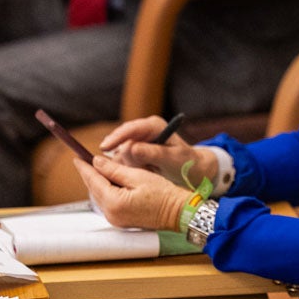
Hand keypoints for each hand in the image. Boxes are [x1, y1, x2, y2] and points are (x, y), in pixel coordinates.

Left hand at [74, 154, 189, 231]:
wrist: (177, 212)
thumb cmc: (163, 193)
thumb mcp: (137, 176)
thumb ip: (114, 169)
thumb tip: (97, 162)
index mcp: (114, 202)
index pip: (93, 180)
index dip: (84, 167)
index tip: (76, 156)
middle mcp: (111, 214)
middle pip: (94, 189)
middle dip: (89, 174)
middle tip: (83, 159)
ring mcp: (115, 220)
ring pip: (99, 196)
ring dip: (97, 182)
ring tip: (96, 167)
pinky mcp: (121, 220)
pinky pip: (107, 203)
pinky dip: (106, 190)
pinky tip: (108, 181)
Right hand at [100, 116, 217, 185]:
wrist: (192, 169)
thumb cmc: (185, 162)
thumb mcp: (171, 158)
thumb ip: (153, 153)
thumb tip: (131, 148)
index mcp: (153, 126)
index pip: (130, 128)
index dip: (116, 137)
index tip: (106, 147)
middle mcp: (144, 130)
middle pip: (121, 140)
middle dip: (123, 155)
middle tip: (132, 167)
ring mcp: (138, 140)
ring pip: (120, 151)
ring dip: (127, 163)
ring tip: (145, 170)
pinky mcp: (134, 151)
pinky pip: (123, 159)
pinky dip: (128, 167)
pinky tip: (139, 172)